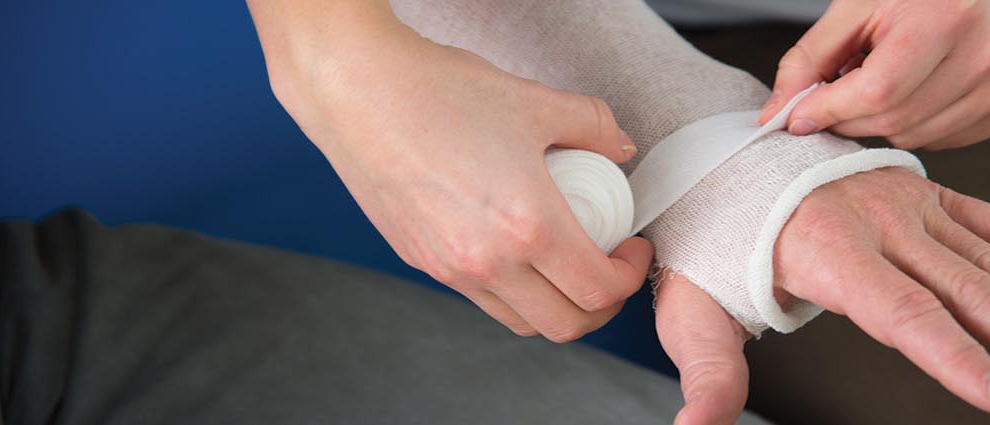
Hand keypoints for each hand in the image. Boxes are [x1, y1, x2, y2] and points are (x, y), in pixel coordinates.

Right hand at [248, 0, 652, 340]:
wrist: (356, 90)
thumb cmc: (442, 92)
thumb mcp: (536, 102)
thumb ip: (594, 125)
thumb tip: (622, 148)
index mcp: (528, 227)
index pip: (597, 290)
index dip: (630, 278)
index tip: (633, 249)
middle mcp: (488, 262)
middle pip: (565, 325)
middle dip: (601, 306)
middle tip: (611, 269)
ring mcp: (450, 269)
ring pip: (521, 321)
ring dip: (556, 306)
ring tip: (567, 264)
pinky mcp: (421, 262)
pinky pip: (481, 299)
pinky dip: (513, 291)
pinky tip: (519, 251)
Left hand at [656, 167, 989, 423]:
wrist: (727, 161)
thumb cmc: (712, 244)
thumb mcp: (691, 308)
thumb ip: (705, 370)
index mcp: (828, 254)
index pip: (902, 313)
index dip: (953, 355)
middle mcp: (880, 224)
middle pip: (967, 289)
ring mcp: (910, 204)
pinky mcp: (927, 194)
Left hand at [759, 0, 989, 149]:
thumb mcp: (856, 7)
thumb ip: (809, 59)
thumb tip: (775, 115)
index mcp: (945, 16)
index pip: (877, 91)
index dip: (831, 109)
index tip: (799, 116)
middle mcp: (985, 51)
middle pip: (894, 120)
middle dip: (852, 117)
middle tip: (840, 94)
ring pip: (916, 137)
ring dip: (885, 122)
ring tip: (887, 81)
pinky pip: (944, 141)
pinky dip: (918, 125)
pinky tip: (919, 91)